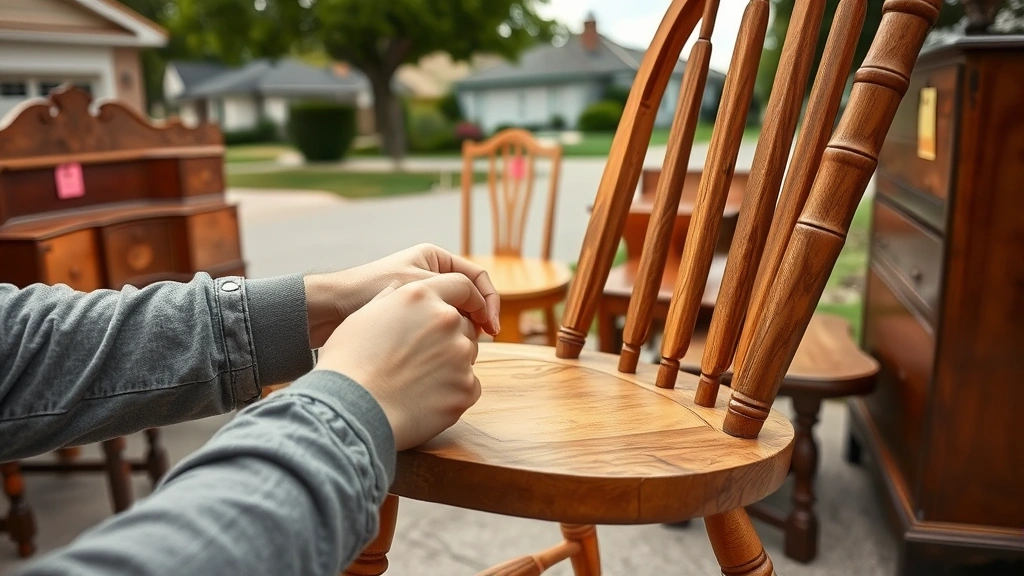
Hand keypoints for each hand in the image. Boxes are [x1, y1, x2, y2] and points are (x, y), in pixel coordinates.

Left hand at [304, 244, 499, 347]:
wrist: (328, 308)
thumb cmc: (368, 289)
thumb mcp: (419, 287)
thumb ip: (456, 294)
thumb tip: (484, 314)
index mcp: (435, 258)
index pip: (477, 279)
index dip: (489, 303)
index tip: (491, 329)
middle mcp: (430, 275)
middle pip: (468, 299)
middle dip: (476, 319)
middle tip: (477, 342)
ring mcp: (420, 297)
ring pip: (453, 316)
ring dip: (460, 332)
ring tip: (459, 349)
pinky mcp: (410, 318)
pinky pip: (437, 327)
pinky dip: (443, 339)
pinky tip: (442, 354)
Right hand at [315, 275, 482, 449]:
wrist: (350, 410)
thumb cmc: (348, 364)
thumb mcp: (363, 317)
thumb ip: (390, 300)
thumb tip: (398, 291)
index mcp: (420, 296)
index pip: (461, 285)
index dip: (466, 299)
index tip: (468, 311)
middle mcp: (446, 319)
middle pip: (464, 325)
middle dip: (451, 338)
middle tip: (422, 359)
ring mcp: (460, 354)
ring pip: (467, 355)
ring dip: (451, 364)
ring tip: (417, 381)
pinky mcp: (466, 387)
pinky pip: (468, 386)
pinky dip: (452, 392)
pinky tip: (424, 400)